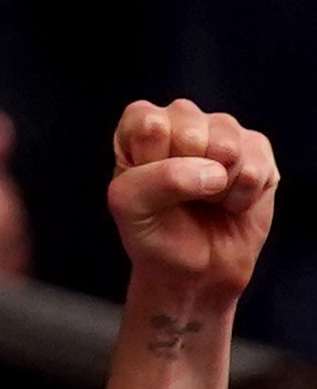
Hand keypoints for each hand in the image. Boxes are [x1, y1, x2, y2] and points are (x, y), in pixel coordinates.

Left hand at [107, 97, 277, 312]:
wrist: (194, 268)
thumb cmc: (155, 232)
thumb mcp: (130, 206)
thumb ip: (157, 178)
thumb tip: (214, 171)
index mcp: (140, 126)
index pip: (148, 122)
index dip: (150, 161)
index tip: (148, 186)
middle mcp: (182, 120)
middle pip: (190, 129)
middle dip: (185, 175)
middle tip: (180, 195)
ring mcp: (223, 130)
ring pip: (226, 146)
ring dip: (215, 188)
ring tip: (206, 198)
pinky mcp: (257, 149)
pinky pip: (254, 168)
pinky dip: (240, 197)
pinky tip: (229, 202)